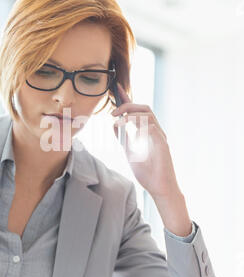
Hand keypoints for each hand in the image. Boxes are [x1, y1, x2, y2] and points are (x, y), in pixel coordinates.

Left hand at [112, 83, 179, 198]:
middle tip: (113, 111)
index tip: (116, 89)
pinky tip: (127, 128)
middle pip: (144, 108)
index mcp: (148, 132)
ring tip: (118, 119)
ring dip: (131, 113)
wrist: (159, 188)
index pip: (138, 111)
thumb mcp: (129, 152)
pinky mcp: (162, 143)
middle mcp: (155, 131)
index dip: (127, 99)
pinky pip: (151, 127)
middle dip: (128, 104)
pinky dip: (138, 124)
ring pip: (148, 114)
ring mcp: (160, 136)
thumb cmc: (147, 172)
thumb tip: (114, 124)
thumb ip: (123, 138)